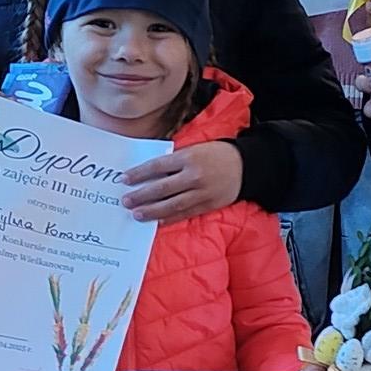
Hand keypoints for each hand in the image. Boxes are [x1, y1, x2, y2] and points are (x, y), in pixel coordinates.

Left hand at [121, 140, 243, 223]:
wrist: (246, 166)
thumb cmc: (216, 154)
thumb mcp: (195, 149)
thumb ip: (175, 161)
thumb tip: (150, 173)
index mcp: (188, 157)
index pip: (157, 166)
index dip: (139, 173)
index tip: (124, 179)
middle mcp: (194, 176)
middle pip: (162, 187)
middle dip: (141, 195)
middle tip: (126, 201)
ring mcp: (202, 192)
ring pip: (172, 204)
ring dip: (152, 210)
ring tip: (137, 214)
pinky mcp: (209, 205)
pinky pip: (186, 213)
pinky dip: (170, 218)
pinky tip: (158, 222)